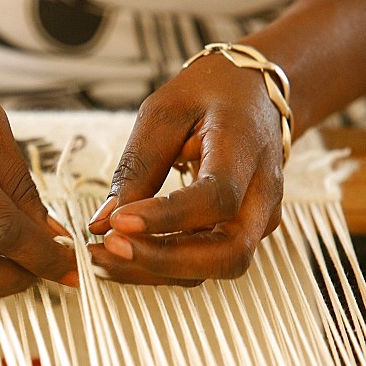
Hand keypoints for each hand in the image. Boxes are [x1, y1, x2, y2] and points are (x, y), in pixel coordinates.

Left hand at [88, 53, 285, 284]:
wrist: (255, 96)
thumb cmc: (211, 96)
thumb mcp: (164, 112)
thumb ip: (137, 167)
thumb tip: (102, 223)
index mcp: (247, 149)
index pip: (218, 197)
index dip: (167, 217)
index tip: (118, 222)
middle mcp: (263, 193)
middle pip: (228, 252)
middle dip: (164, 261)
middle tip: (108, 249)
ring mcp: (258, 219)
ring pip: (214, 267)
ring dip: (155, 270)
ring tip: (102, 256)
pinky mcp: (242, 233)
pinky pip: (205, 262)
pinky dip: (163, 265)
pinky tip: (124, 254)